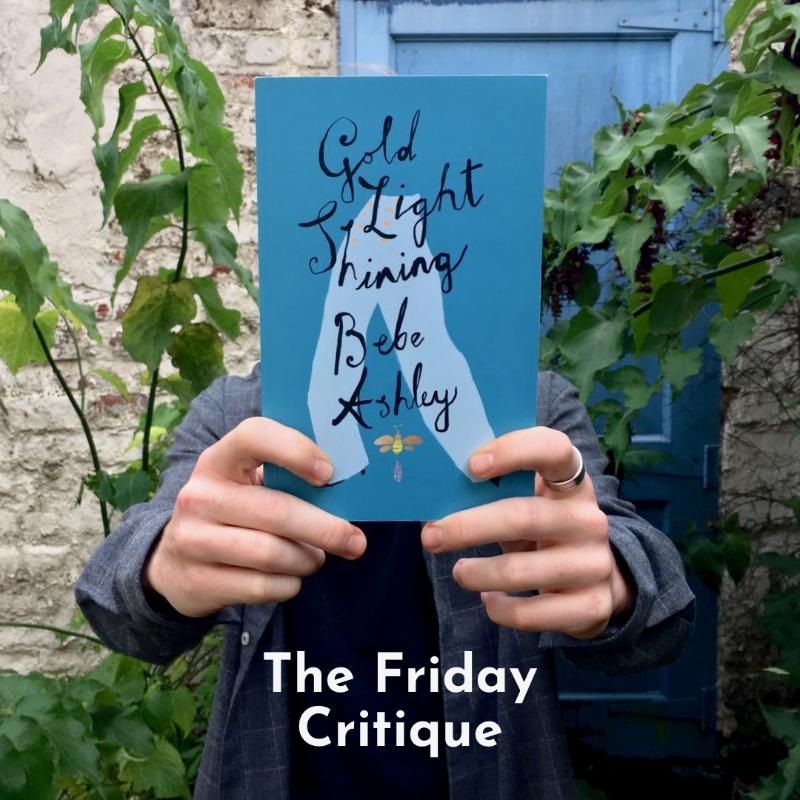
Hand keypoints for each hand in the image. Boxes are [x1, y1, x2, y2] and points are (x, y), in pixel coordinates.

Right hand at [143, 417, 366, 617]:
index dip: (295, 450)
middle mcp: (199, 495)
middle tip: (356, 542)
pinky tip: (290, 578)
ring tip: (315, 558)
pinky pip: (262, 587)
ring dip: (307, 560)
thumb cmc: (233, 514)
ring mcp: (193, 539)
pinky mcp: (198, 581)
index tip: (328, 474)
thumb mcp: (247, 486)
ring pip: (271, 553)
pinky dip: (288, 584)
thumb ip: (287, 479)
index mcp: (218, 460)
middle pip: (276, 511)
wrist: (174, 564)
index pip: (254, 436)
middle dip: (326, 529)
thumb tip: (348, 490)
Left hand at [421, 427, 634, 638]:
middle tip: (431, 536)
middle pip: (523, 517)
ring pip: (521, 571)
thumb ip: (498, 491)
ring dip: (477, 573)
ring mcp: (594, 564)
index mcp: (572, 483)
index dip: (512, 451)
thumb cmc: (544, 530)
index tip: (471, 465)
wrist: (597, 578)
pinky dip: (499, 609)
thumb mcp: (531, 503)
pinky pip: (531, 614)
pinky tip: (489, 599)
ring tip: (459, 572)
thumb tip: (437, 493)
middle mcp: (589, 520)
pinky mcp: (592, 606)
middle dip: (468, 527)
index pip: (553, 449)